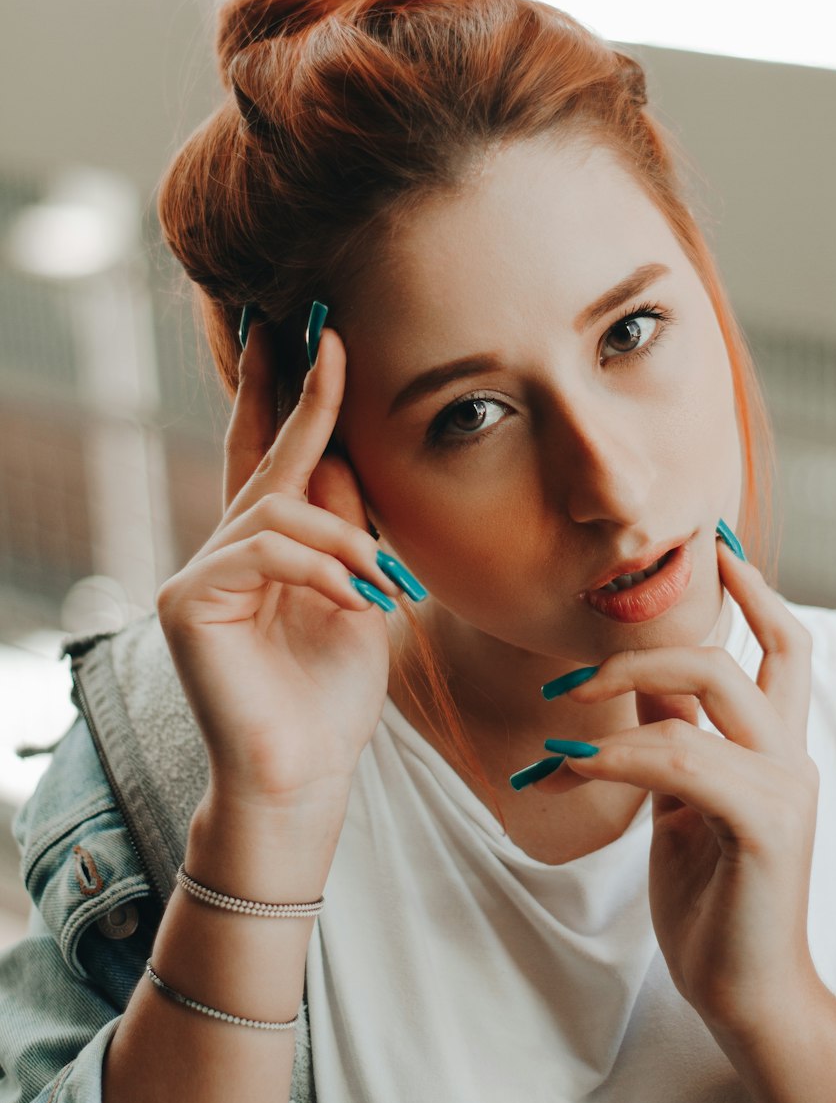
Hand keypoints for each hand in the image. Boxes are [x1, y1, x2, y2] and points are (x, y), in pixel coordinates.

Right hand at [156, 319, 406, 823]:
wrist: (306, 771)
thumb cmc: (333, 694)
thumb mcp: (359, 590)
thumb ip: (348, 523)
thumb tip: (345, 447)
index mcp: (272, 549)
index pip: (278, 457)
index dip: (296, 398)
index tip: (320, 338)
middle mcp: (230, 550)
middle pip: (263, 456)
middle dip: (295, 394)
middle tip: (317, 330)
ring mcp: (201, 573)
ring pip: (278, 509)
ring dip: (344, 541)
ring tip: (379, 587)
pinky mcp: (189, 600)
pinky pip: (263, 550)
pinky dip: (319, 570)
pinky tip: (352, 603)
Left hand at [535, 538, 817, 1036]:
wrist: (743, 993)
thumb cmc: (712, 898)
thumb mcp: (683, 801)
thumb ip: (674, 735)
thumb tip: (637, 678)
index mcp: (776, 747)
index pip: (787, 647)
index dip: (758, 593)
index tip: (720, 550)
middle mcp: (789, 758)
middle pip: (731, 658)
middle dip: (645, 649)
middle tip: (570, 682)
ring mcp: (784, 789)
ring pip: (703, 697)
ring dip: (616, 706)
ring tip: (559, 738)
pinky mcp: (766, 826)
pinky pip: (679, 759)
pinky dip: (617, 755)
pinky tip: (574, 769)